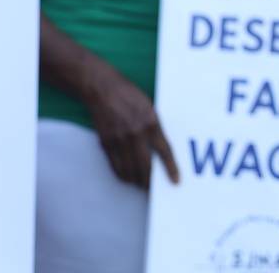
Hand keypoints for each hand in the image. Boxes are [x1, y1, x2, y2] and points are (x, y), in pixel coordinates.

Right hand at [83, 63, 179, 188]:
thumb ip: (155, 127)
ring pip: (129, 170)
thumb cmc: (130, 95)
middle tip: (154, 190)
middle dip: (150, 182)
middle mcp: (135, 134)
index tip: (176, 181)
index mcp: (151, 123)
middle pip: (145, 166)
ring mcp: (119, 139)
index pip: (164, 151)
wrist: (102, 89)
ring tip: (141, 185)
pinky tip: (127, 177)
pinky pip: (115, 166)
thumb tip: (160, 149)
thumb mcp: (150, 107)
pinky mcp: (105, 143)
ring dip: (136, 181)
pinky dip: (122, 175)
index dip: (171, 169)